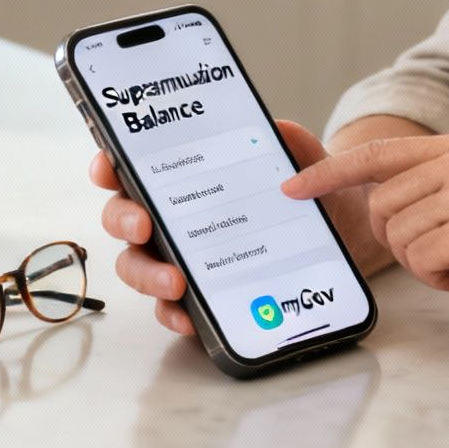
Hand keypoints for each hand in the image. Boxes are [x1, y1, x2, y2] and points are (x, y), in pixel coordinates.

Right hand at [89, 119, 381, 336]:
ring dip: (146, 275)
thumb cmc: (304, 191)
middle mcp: (170, 217)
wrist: (341, 232)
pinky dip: (174, 314)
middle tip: (144, 226)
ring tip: (175, 282)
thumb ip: (290, 142)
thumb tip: (275, 129)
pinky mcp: (197, 296)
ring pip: (137, 266)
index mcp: (183, 176)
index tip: (108, 169)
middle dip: (123, 221)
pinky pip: (170, 309)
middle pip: (123, 218)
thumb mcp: (302, 161)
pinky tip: (189, 318)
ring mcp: (178, 257)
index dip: (109, 165)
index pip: (132, 167)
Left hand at [282, 129, 448, 327]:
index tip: (294, 187)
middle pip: (381, 204)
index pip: (380, 152)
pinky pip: (420, 259)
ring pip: (397, 234)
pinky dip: (441, 279)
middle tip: (443, 255)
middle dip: (398, 241)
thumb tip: (377, 202)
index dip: (330, 172)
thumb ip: (440, 186)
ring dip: (423, 263)